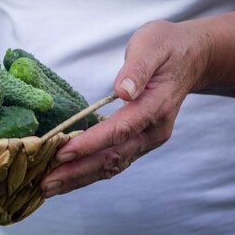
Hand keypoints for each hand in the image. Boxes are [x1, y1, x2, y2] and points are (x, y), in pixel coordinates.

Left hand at [40, 19, 211, 197]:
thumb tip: (124, 90)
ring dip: (78, 179)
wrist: (190, 58)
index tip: (62, 152)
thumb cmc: (166, 47)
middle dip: (76, 172)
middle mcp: (153, 130)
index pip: (120, 129)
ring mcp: (147, 140)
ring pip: (111, 165)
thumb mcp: (152, 45)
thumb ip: (137, 68)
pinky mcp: (139, 142)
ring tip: (47, 188)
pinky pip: (113, 162)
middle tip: (44, 183)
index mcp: (155, 106)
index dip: (91, 143)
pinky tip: (66, 178)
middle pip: (112, 157)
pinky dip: (88, 173)